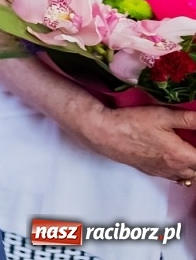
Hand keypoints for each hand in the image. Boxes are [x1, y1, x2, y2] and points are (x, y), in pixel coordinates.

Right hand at [77, 102, 195, 181]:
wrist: (105, 133)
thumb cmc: (134, 123)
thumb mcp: (163, 115)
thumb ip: (189, 119)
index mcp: (182, 156)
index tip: (194, 141)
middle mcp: (174, 168)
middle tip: (190, 145)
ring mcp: (161, 172)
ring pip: (185, 177)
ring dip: (189, 168)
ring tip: (186, 154)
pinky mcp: (149, 171)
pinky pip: (171, 177)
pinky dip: (176, 170)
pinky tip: (170, 159)